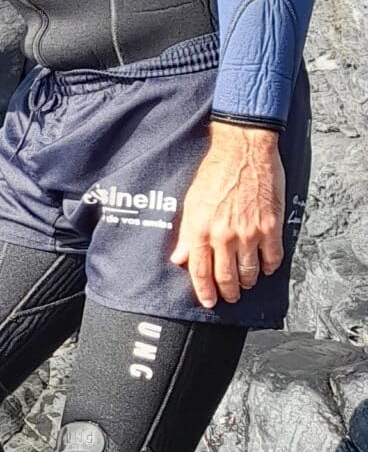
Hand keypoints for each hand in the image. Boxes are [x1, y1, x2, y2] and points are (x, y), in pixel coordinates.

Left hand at [170, 121, 286, 308]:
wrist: (243, 150)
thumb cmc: (214, 172)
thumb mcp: (191, 202)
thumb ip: (187, 233)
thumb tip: (180, 258)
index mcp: (201, 229)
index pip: (200, 271)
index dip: (204, 291)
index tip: (209, 302)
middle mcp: (225, 235)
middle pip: (227, 276)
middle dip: (228, 292)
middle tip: (229, 296)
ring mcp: (250, 233)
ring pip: (250, 272)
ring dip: (248, 282)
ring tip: (246, 283)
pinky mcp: (271, 226)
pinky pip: (272, 258)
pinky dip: (268, 268)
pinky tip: (264, 267)